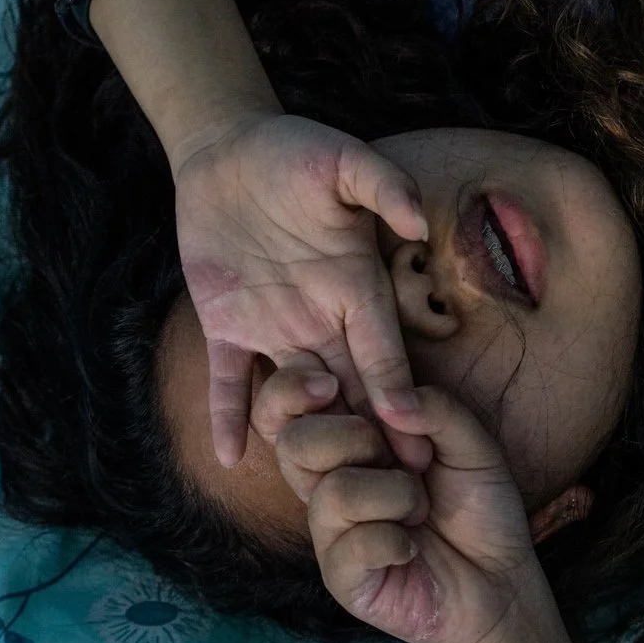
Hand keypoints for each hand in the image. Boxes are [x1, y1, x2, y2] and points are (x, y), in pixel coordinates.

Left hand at [170, 110, 430, 468]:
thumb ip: (381, 187)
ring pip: (296, 398)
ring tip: (319, 491)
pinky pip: (229, 381)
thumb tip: (416, 224)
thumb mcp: (344, 160)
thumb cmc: (296, 150)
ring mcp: (273, 327)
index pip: (382, 352)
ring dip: (307, 439)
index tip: (417, 436)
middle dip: (370, 440)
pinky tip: (228, 460)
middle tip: (394, 492)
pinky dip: (228, 418)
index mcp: (354, 287)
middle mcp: (321, 318)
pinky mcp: (226, 326)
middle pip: (350, 391)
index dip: (397, 393)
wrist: (229, 150)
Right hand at [274, 380, 548, 642]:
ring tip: (420, 512)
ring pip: (334, 492)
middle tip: (408, 458)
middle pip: (293, 444)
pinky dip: (395, 541)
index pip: (284, 409)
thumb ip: (435, 409)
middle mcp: (327, 484)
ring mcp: (330, 533)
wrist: (501, 579)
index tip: (331, 384)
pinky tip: (411, 550)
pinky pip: (352, 544)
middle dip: (354, 438)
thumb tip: (389, 404)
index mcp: (347, 442)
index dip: (290, 390)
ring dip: (396, 495)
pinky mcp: (340, 576)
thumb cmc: (479, 508)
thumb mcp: (471, 444)